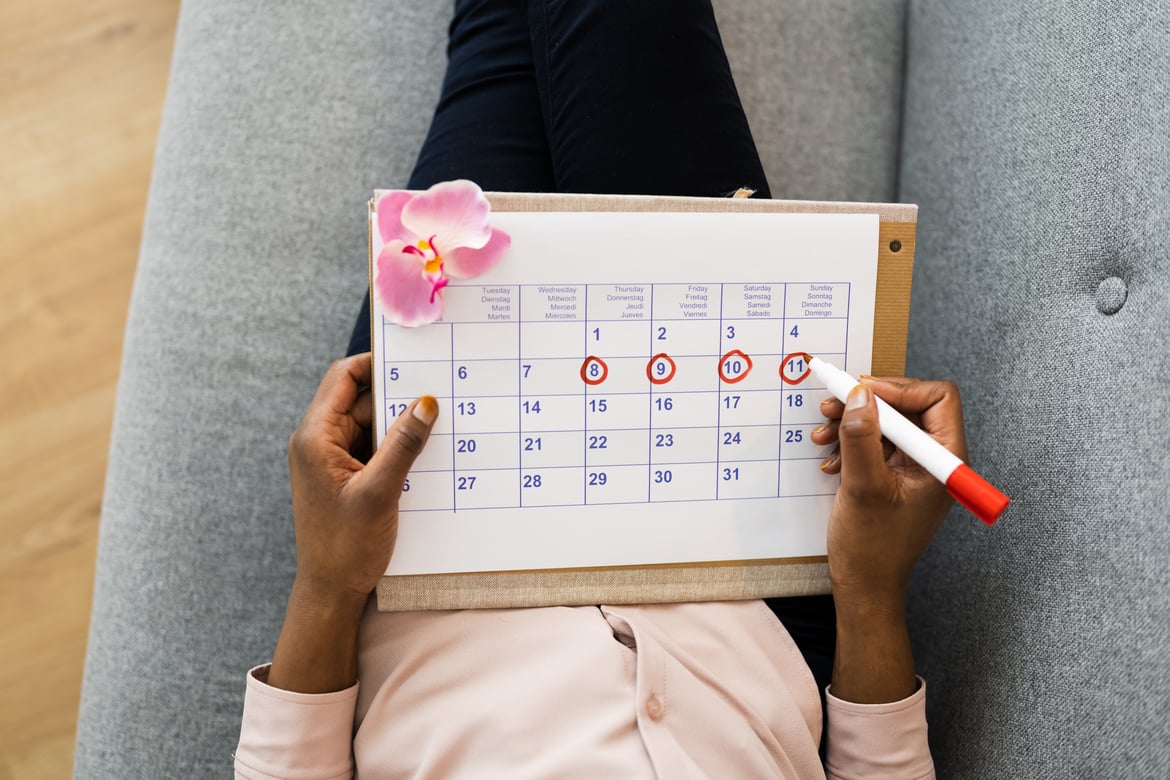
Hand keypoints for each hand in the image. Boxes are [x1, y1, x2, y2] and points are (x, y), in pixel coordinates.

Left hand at [269, 354, 436, 693]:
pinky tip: (421, 453)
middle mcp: (318, 442)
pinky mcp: (343, 476)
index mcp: (315, 438)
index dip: (376, 363)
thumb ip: (404, 443)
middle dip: (396, 396)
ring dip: (398, 424)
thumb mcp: (381, 491)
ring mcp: (330, 460)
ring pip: (369, 424)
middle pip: (359, 399)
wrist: (331, 592)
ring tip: (435, 425)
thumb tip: (425, 402)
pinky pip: (371, 447)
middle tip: (437, 394)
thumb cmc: (347, 546)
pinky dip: (394, 446)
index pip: (343, 378)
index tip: (414, 360)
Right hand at [811, 376, 966, 702]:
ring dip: (851, 423)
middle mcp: (932, 459)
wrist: (864, 585)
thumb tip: (859, 395)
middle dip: (867, 404)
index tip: (863, 393)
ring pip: (884, 423)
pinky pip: (872, 443)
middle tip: (832, 405)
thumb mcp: (864, 486)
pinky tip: (828, 460)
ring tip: (821, 434)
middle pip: (907, 406)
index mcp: (943, 460)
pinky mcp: (891, 475)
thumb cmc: (873, 547)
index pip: (937, 399)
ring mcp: (911, 467)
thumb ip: (861, 438)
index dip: (900, 389)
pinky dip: (847, 444)